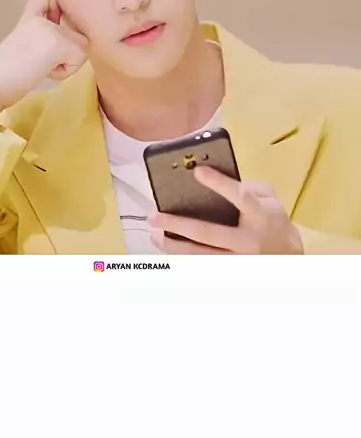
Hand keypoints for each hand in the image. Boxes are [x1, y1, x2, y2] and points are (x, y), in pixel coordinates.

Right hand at [0, 0, 87, 122]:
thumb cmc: (6, 71)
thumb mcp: (26, 42)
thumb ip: (44, 33)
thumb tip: (68, 35)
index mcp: (31, 14)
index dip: (56, 3)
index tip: (50, 15)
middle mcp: (41, 15)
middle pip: (77, 32)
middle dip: (66, 52)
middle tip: (40, 59)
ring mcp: (50, 27)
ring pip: (82, 46)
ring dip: (66, 63)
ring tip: (41, 66)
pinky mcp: (57, 42)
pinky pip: (78, 59)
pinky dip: (64, 72)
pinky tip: (43, 70)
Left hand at [148, 166, 303, 254]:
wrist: (289, 258)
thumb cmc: (274, 222)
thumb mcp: (269, 198)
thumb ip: (247, 185)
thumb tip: (216, 178)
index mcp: (260, 215)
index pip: (240, 197)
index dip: (219, 184)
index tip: (198, 172)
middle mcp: (247, 240)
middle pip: (208, 233)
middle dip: (178, 225)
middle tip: (155, 216)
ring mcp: (238, 260)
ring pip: (200, 255)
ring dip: (173, 245)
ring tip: (154, 234)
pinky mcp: (230, 272)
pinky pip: (202, 266)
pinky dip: (183, 258)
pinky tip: (168, 248)